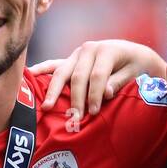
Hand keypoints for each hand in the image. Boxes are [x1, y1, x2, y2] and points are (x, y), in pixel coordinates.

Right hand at [30, 40, 166, 115]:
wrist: (134, 54)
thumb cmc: (136, 67)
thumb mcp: (134, 74)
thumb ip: (119, 82)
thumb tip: (105, 93)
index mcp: (106, 50)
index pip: (97, 76)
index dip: (95, 95)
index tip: (93, 113)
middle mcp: (89, 49)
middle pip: (78, 76)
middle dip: (76, 99)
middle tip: (74, 119)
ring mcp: (78, 53)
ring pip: (63, 72)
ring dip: (54, 90)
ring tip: (47, 107)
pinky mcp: (71, 59)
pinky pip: (54, 64)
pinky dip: (42, 69)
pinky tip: (30, 74)